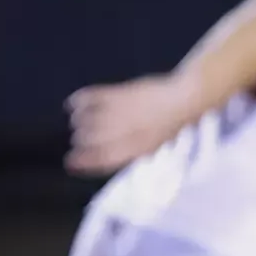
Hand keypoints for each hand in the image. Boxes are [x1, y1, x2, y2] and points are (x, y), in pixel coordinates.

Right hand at [64, 72, 204, 176]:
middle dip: (81, 140)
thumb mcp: (151, 145)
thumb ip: (128, 151)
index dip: (83, 162)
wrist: (185, 98)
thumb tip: (103, 156)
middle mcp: (128, 131)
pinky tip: (74, 103)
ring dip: (79, 121)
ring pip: (88, 119)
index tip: (70, 162)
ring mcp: (124, 111)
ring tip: (77, 120)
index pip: (102, 159)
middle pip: (92, 139)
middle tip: (79, 137)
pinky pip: (93, 97)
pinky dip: (80, 100)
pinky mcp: (122, 93)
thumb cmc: (169, 125)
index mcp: (137, 149)